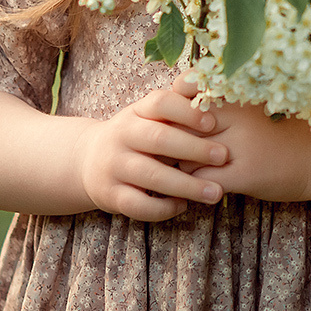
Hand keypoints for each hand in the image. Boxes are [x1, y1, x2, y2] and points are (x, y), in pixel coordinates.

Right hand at [71, 87, 228, 220]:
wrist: (88, 160)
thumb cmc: (134, 137)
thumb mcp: (145, 118)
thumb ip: (173, 113)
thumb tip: (215, 103)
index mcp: (134, 113)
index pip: (159, 103)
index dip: (186, 111)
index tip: (213, 122)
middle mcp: (121, 135)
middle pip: (158, 138)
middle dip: (194, 148)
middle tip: (223, 156)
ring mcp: (114, 166)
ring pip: (152, 175)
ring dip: (187, 185)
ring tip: (215, 192)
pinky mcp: (110, 195)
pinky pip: (139, 205)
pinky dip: (164, 208)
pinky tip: (183, 206)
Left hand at [172, 73, 310, 202]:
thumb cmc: (276, 132)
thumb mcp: (248, 109)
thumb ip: (217, 104)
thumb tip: (173, 100)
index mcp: (234, 98)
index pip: (186, 92)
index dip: (169, 105)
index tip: (164, 119)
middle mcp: (236, 119)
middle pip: (180, 126)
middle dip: (167, 140)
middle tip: (159, 151)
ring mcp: (240, 147)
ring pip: (186, 156)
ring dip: (178, 166)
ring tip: (174, 172)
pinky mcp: (244, 176)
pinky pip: (202, 181)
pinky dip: (192, 187)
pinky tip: (194, 189)